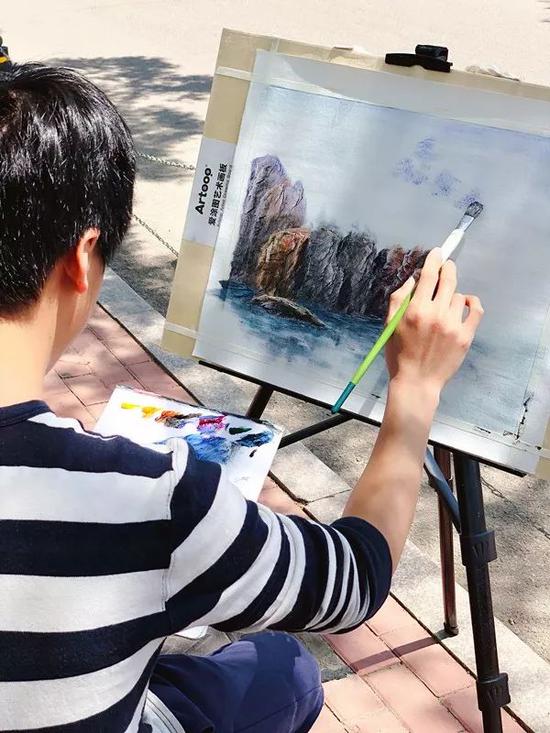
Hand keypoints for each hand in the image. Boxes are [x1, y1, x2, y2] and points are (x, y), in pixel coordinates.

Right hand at [385, 248, 483, 401]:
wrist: (417, 382)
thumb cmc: (399, 355)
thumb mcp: (390, 325)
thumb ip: (398, 299)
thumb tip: (413, 280)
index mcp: (415, 310)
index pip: (429, 275)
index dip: (434, 260)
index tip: (437, 253)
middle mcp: (435, 314)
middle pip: (448, 280)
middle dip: (448, 269)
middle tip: (447, 267)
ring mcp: (453, 325)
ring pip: (459, 295)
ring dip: (452, 294)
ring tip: (445, 302)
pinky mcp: (465, 336)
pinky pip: (476, 310)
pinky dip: (472, 302)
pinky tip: (466, 302)